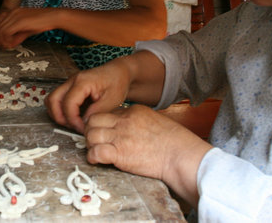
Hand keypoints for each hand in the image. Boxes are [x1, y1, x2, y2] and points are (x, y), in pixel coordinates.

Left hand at [0, 7, 51, 49]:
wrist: (53, 17)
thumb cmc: (42, 23)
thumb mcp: (26, 30)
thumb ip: (17, 36)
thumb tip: (9, 44)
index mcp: (13, 12)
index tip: (0, 43)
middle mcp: (12, 13)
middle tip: (3, 47)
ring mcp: (15, 16)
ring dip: (1, 41)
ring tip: (7, 47)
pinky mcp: (19, 21)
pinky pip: (6, 32)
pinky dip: (6, 41)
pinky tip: (11, 45)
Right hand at [45, 58, 131, 132]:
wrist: (119, 72)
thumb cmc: (117, 82)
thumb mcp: (112, 100)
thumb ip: (96, 112)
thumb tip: (84, 123)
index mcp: (83, 82)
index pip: (68, 103)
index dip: (73, 119)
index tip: (82, 128)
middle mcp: (72, 80)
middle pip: (52, 100)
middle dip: (59, 117)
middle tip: (73, 127)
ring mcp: (69, 83)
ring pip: (51, 99)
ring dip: (58, 114)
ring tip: (73, 123)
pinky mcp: (70, 87)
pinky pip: (58, 99)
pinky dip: (61, 110)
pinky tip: (74, 116)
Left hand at [85, 104, 211, 205]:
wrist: (181, 155)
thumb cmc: (174, 142)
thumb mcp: (155, 121)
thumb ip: (139, 121)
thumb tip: (129, 127)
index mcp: (132, 111)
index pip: (106, 113)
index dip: (102, 124)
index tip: (103, 132)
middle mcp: (124, 121)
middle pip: (93, 120)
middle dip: (90, 131)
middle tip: (95, 141)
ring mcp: (120, 136)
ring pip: (91, 135)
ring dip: (90, 143)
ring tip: (95, 150)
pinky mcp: (119, 153)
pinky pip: (96, 151)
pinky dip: (93, 156)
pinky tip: (97, 159)